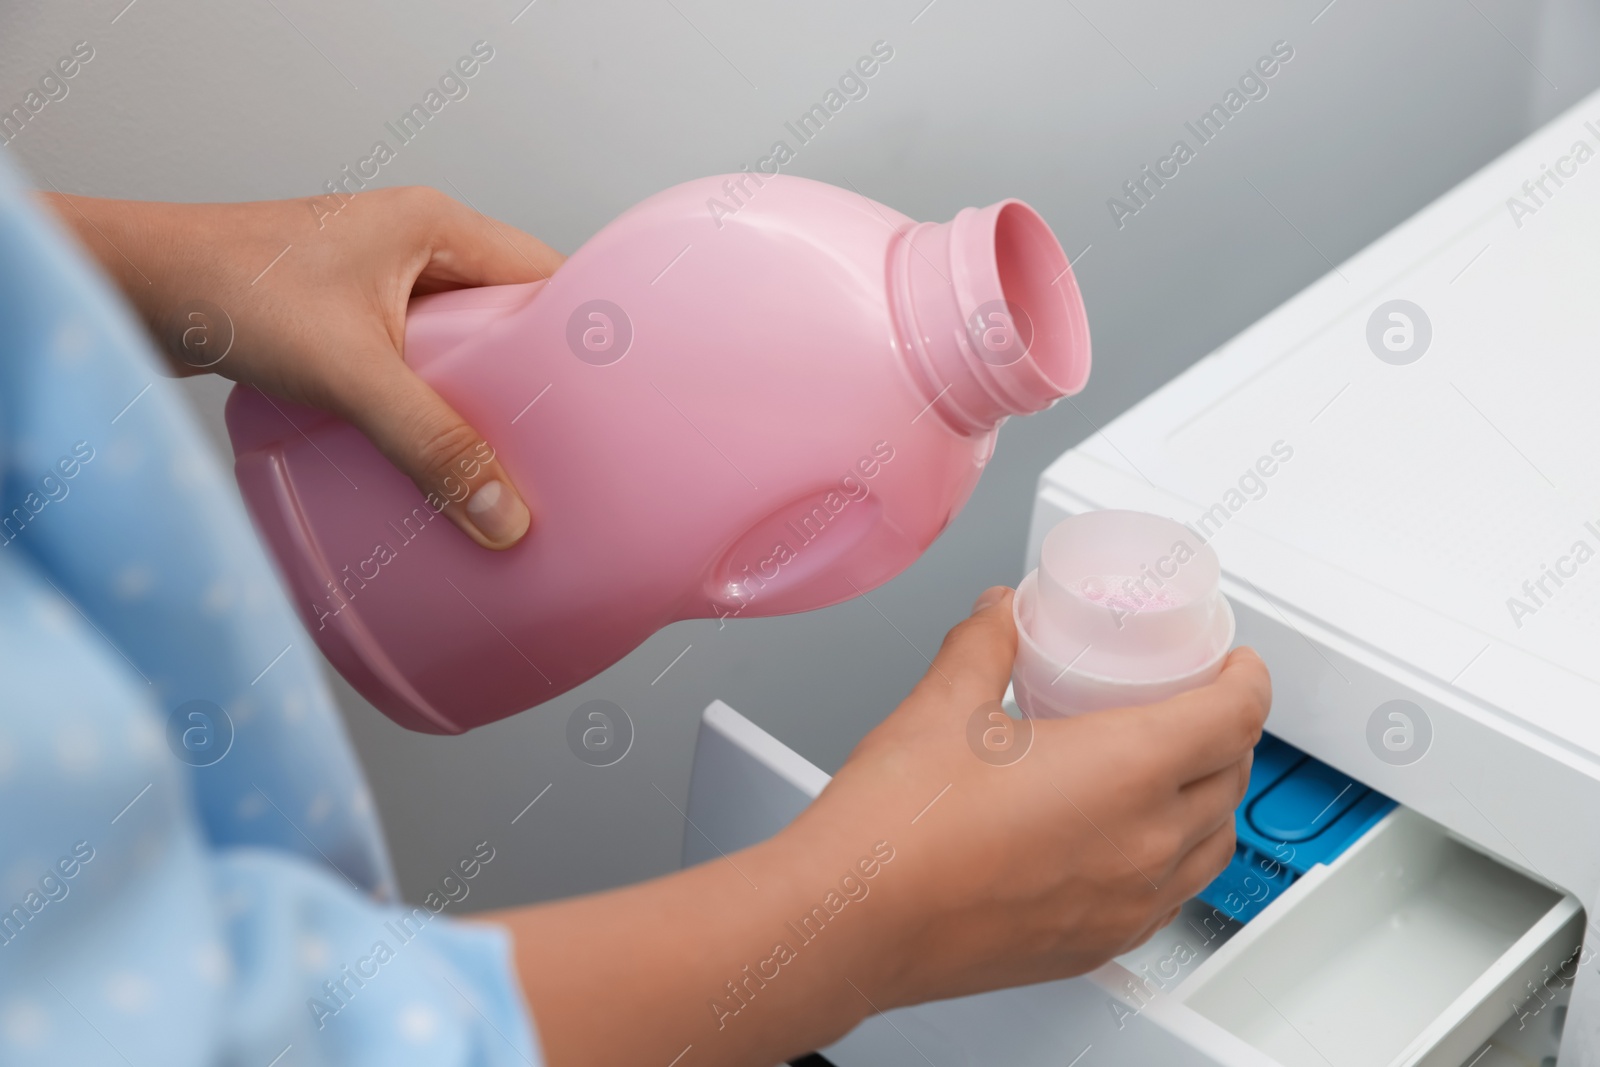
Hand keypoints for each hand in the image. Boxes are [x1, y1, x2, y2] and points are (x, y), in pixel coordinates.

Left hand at [42, 185, 562, 548]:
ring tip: (507, 458)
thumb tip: (503, 517)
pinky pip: (412, 361)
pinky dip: (428, 401)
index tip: (608, 400)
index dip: (580, 335)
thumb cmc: (229, 290)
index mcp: (437, 225)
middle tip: (562, 444)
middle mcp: (414, 244)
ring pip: (458, 342)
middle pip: (506, 315)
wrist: (131, 286)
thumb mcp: (351, 373)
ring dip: (476, 395)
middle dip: (533, 379)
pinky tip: (432, 450)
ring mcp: (376, 280)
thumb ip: (430, 445)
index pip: (544, 275)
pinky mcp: (342, 316)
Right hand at [487, 587, 1269, 1065]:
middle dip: (1229, 733)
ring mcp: (1125, 905)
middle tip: (1195, 704)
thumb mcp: (945, 700)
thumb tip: (1001, 614)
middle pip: (1232, 780)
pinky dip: (1172, 861)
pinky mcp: (1094, 946)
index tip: (1235, 663)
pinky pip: (1169, 899)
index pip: (1234, 716)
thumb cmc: (898, 826)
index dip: (1246, 679)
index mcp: (1126, 771)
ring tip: (1170, 772)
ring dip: (1208, 802)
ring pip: (1210, 848)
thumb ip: (985, 642)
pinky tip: (1126, 843)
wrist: (852, 918)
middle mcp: (1143, 845)